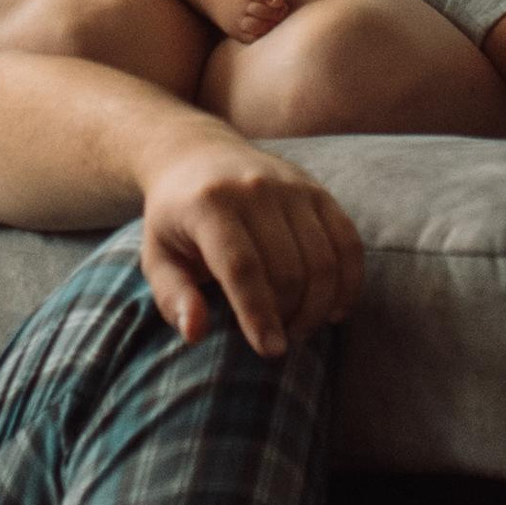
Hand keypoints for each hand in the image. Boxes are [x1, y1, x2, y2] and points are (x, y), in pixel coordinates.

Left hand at [138, 136, 364, 357]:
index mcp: (209, 204)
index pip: (242, 267)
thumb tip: (194, 332)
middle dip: (288, 317)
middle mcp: (254, 188)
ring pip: (322, 262)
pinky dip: (348, 283)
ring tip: (299, 327)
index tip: (271, 351)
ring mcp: (292, 186)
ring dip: (317, 307)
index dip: (259, 314)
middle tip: (278, 338)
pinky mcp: (318, 191)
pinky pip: (348, 243)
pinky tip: (333, 309)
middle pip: (287, 270)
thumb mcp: (157, 254)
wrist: (199, 153)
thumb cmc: (176, 217)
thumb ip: (173, 296)